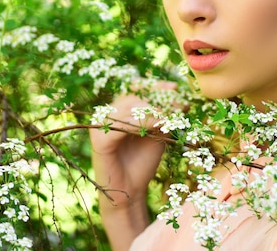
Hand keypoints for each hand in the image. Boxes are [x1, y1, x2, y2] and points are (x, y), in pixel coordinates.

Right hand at [90, 81, 176, 249]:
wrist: (130, 190)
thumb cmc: (143, 161)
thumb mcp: (157, 133)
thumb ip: (162, 116)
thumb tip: (179, 98)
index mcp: (120, 109)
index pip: (135, 89)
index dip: (155, 86)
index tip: (175, 88)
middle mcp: (107, 114)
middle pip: (132, 96)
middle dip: (158, 99)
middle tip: (179, 104)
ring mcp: (100, 126)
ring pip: (127, 109)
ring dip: (152, 110)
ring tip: (171, 117)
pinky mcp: (98, 140)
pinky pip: (119, 126)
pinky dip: (139, 124)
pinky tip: (157, 125)